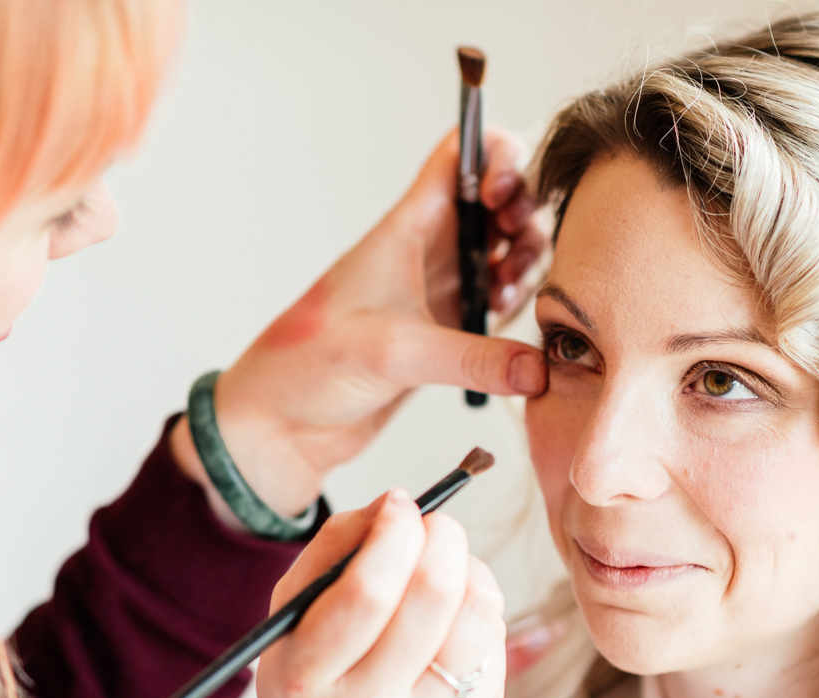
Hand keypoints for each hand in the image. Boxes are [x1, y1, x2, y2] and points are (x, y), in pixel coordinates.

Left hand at [171, 126, 547, 523]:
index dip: (497, 157)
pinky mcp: (449, 332)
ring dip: (527, 266)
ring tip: (511, 296)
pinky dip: (519, 310)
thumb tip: (536, 369)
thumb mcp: (394, 353)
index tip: (503, 200)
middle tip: (516, 257)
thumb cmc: (308, 364)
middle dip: (528, 217)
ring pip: (507, 251)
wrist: (282, 423)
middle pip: (503, 201)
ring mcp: (442, 289)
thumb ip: (471, 357)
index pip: (462, 153)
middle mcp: (429, 249)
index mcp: (407, 226)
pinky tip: (511, 329)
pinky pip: (501, 303)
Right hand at [235, 491, 505, 697]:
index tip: (402, 506)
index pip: (370, 588)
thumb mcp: (287, 633)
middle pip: (436, 596)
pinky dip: (482, 618)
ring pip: (480, 619)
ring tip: (450, 569)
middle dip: (444, 537)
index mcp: (310, 681)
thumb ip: (328, 556)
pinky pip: (496, 652)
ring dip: (473, 571)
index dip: (396, 530)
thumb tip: (392, 505)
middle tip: (436, 525)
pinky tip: (455, 624)